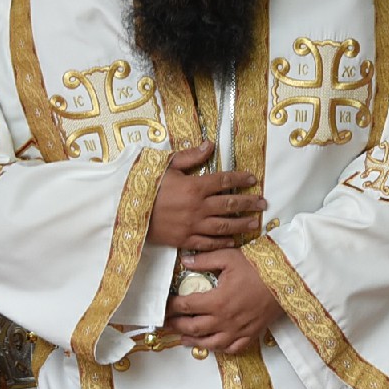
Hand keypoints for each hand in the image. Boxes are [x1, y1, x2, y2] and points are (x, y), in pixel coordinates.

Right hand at [148, 142, 264, 251]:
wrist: (126, 211)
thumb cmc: (146, 185)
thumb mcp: (166, 165)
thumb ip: (190, 157)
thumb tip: (210, 145)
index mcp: (194, 186)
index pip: (224, 180)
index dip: (240, 178)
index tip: (253, 178)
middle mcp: (198, 207)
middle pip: (230, 204)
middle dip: (249, 203)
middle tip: (263, 203)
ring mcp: (192, 226)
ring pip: (224, 226)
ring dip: (241, 224)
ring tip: (255, 223)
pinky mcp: (184, 240)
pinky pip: (208, 243)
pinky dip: (222, 242)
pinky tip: (233, 241)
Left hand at [164, 249, 282, 355]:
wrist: (286, 280)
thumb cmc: (258, 267)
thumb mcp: (229, 257)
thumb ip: (204, 260)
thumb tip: (184, 261)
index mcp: (216, 300)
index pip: (185, 306)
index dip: (171, 307)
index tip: (164, 306)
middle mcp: (224, 320)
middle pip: (193, 328)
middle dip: (176, 326)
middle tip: (167, 324)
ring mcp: (237, 330)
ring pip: (210, 343)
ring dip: (193, 342)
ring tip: (183, 338)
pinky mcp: (250, 334)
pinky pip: (232, 349)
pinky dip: (220, 349)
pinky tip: (213, 345)